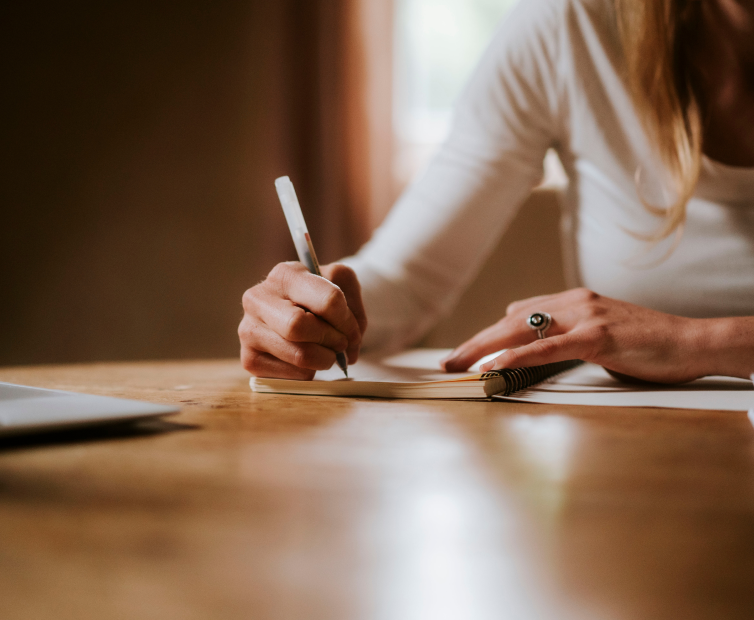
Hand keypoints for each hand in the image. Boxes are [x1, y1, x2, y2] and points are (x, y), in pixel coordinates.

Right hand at [239, 262, 366, 379]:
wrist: (296, 314)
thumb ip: (353, 308)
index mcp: (285, 274)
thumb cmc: (320, 299)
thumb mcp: (342, 286)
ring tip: (328, 352)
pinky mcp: (249, 358)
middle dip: (331, 340)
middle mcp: (258, 298)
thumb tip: (350, 344)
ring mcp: (248, 329)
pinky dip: (309, 372)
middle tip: (341, 344)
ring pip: (298, 355)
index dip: (347, 322)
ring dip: (324, 359)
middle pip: (299, 326)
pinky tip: (307, 360)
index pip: (327, 300)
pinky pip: (291, 376)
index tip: (352, 330)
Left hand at [440, 288, 707, 383]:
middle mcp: (574, 302)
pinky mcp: (598, 336)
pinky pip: (549, 347)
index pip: (517, 316)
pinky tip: (495, 364)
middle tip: (447, 363)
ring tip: (458, 365)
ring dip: (485, 348)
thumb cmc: (645, 343)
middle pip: (510, 321)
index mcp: (572, 301)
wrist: (691, 342)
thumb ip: (567, 334)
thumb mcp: (598, 334)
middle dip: (475, 343)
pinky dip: (518, 355)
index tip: (462, 353)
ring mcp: (586, 316)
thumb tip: (531, 340)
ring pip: (522, 330)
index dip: (486, 335)